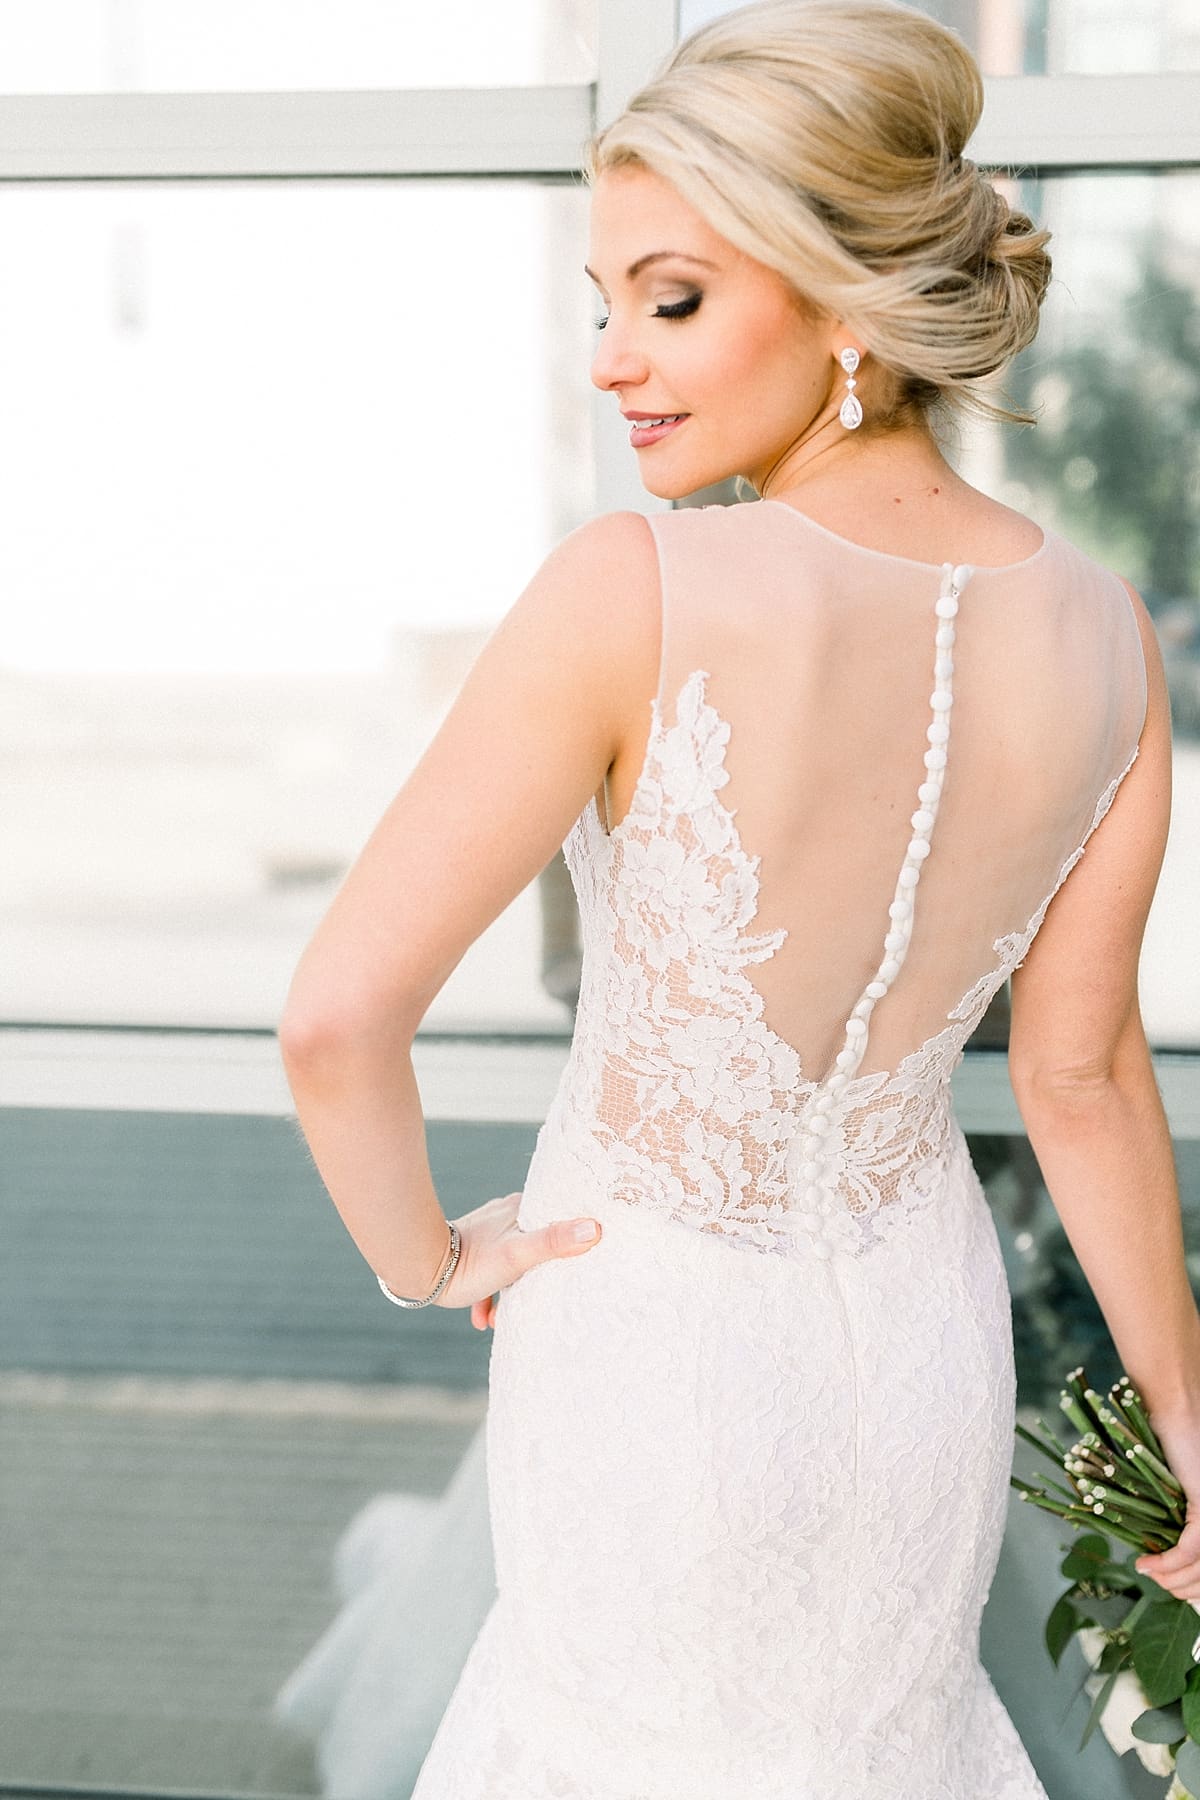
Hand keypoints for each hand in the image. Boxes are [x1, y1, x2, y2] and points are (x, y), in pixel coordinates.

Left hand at [430, 1190, 601, 1330]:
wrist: (420, 1267)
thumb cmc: (471, 1261)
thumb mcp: (518, 1255)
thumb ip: (554, 1242)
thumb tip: (594, 1228)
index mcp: (521, 1208)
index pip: (558, 1218)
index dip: (572, 1238)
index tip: (582, 1260)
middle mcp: (506, 1215)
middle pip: (537, 1244)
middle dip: (539, 1274)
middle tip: (542, 1298)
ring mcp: (488, 1233)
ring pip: (513, 1263)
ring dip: (512, 1290)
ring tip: (505, 1315)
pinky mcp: (471, 1252)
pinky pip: (489, 1274)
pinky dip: (490, 1296)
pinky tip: (484, 1318)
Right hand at [1134, 1399, 1199, 1598]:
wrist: (1177, 1411)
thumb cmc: (1170, 1438)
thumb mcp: (1176, 1488)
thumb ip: (1176, 1518)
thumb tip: (1159, 1551)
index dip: (1193, 1584)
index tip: (1167, 1583)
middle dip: (1181, 1587)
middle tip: (1155, 1580)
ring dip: (1171, 1579)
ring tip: (1146, 1572)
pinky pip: (1190, 1552)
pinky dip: (1166, 1565)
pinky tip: (1146, 1565)